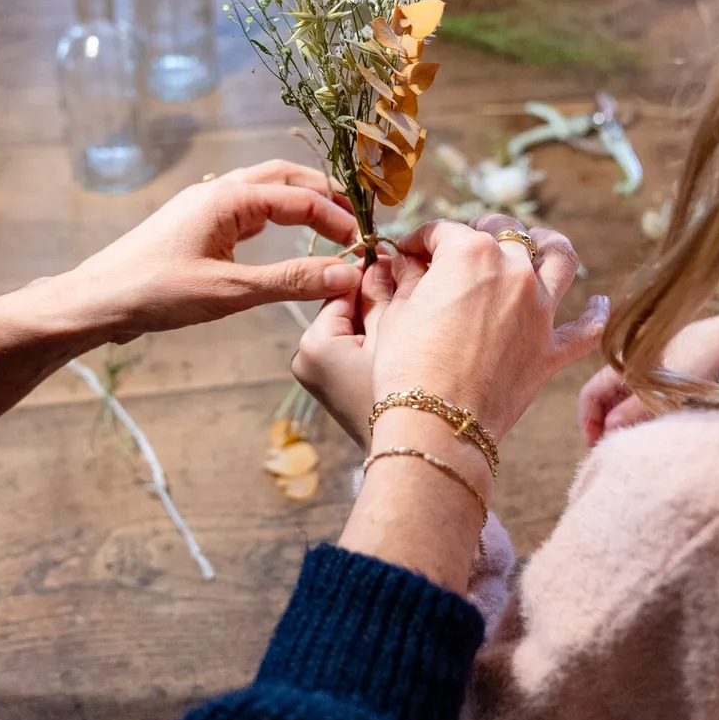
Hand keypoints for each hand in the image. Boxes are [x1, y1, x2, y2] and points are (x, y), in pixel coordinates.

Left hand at [59, 160, 360, 341]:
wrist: (94, 301)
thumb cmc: (154, 292)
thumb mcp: (230, 291)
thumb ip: (291, 282)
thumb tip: (346, 276)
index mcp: (227, 198)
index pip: (300, 198)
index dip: (337, 219)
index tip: (363, 245)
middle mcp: (217, 191)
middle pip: (284, 177)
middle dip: (323, 193)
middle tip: (354, 221)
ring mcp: (203, 205)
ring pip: (263, 189)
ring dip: (299, 201)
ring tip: (329, 224)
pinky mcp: (194, 224)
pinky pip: (245, 207)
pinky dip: (274, 215)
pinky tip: (283, 236)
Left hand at [294, 263, 395, 445]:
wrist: (410, 459)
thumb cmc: (404, 397)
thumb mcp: (394, 336)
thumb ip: (386, 293)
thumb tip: (384, 259)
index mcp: (315, 343)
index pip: (343, 289)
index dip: (374, 273)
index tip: (404, 262)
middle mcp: (305, 358)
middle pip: (346, 309)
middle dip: (376, 299)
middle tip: (414, 288)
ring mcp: (314, 376)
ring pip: (352, 329)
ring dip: (378, 322)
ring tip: (412, 320)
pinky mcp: (329, 389)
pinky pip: (352, 351)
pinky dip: (374, 345)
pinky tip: (402, 346)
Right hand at [371, 215, 607, 439]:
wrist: (436, 424)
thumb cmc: (405, 369)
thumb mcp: (395, 315)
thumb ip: (407, 280)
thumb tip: (408, 264)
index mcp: (469, 254)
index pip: (443, 232)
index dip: (419, 241)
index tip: (408, 254)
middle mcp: (513, 272)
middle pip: (505, 232)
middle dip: (479, 231)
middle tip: (461, 247)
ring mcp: (540, 310)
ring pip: (561, 258)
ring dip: (549, 244)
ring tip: (540, 242)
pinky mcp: (552, 351)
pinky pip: (589, 328)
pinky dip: (596, 313)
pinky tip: (598, 303)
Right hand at [577, 314, 718, 445]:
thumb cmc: (700, 358)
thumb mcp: (665, 388)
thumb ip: (635, 409)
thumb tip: (609, 429)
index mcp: (623, 364)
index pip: (590, 394)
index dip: (587, 421)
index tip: (596, 446)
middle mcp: (631, 369)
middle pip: (603, 401)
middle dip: (603, 426)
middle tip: (612, 451)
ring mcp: (647, 375)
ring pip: (623, 404)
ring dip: (622, 424)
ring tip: (632, 445)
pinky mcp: (665, 383)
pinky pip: (642, 403)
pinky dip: (640, 419)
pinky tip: (651, 433)